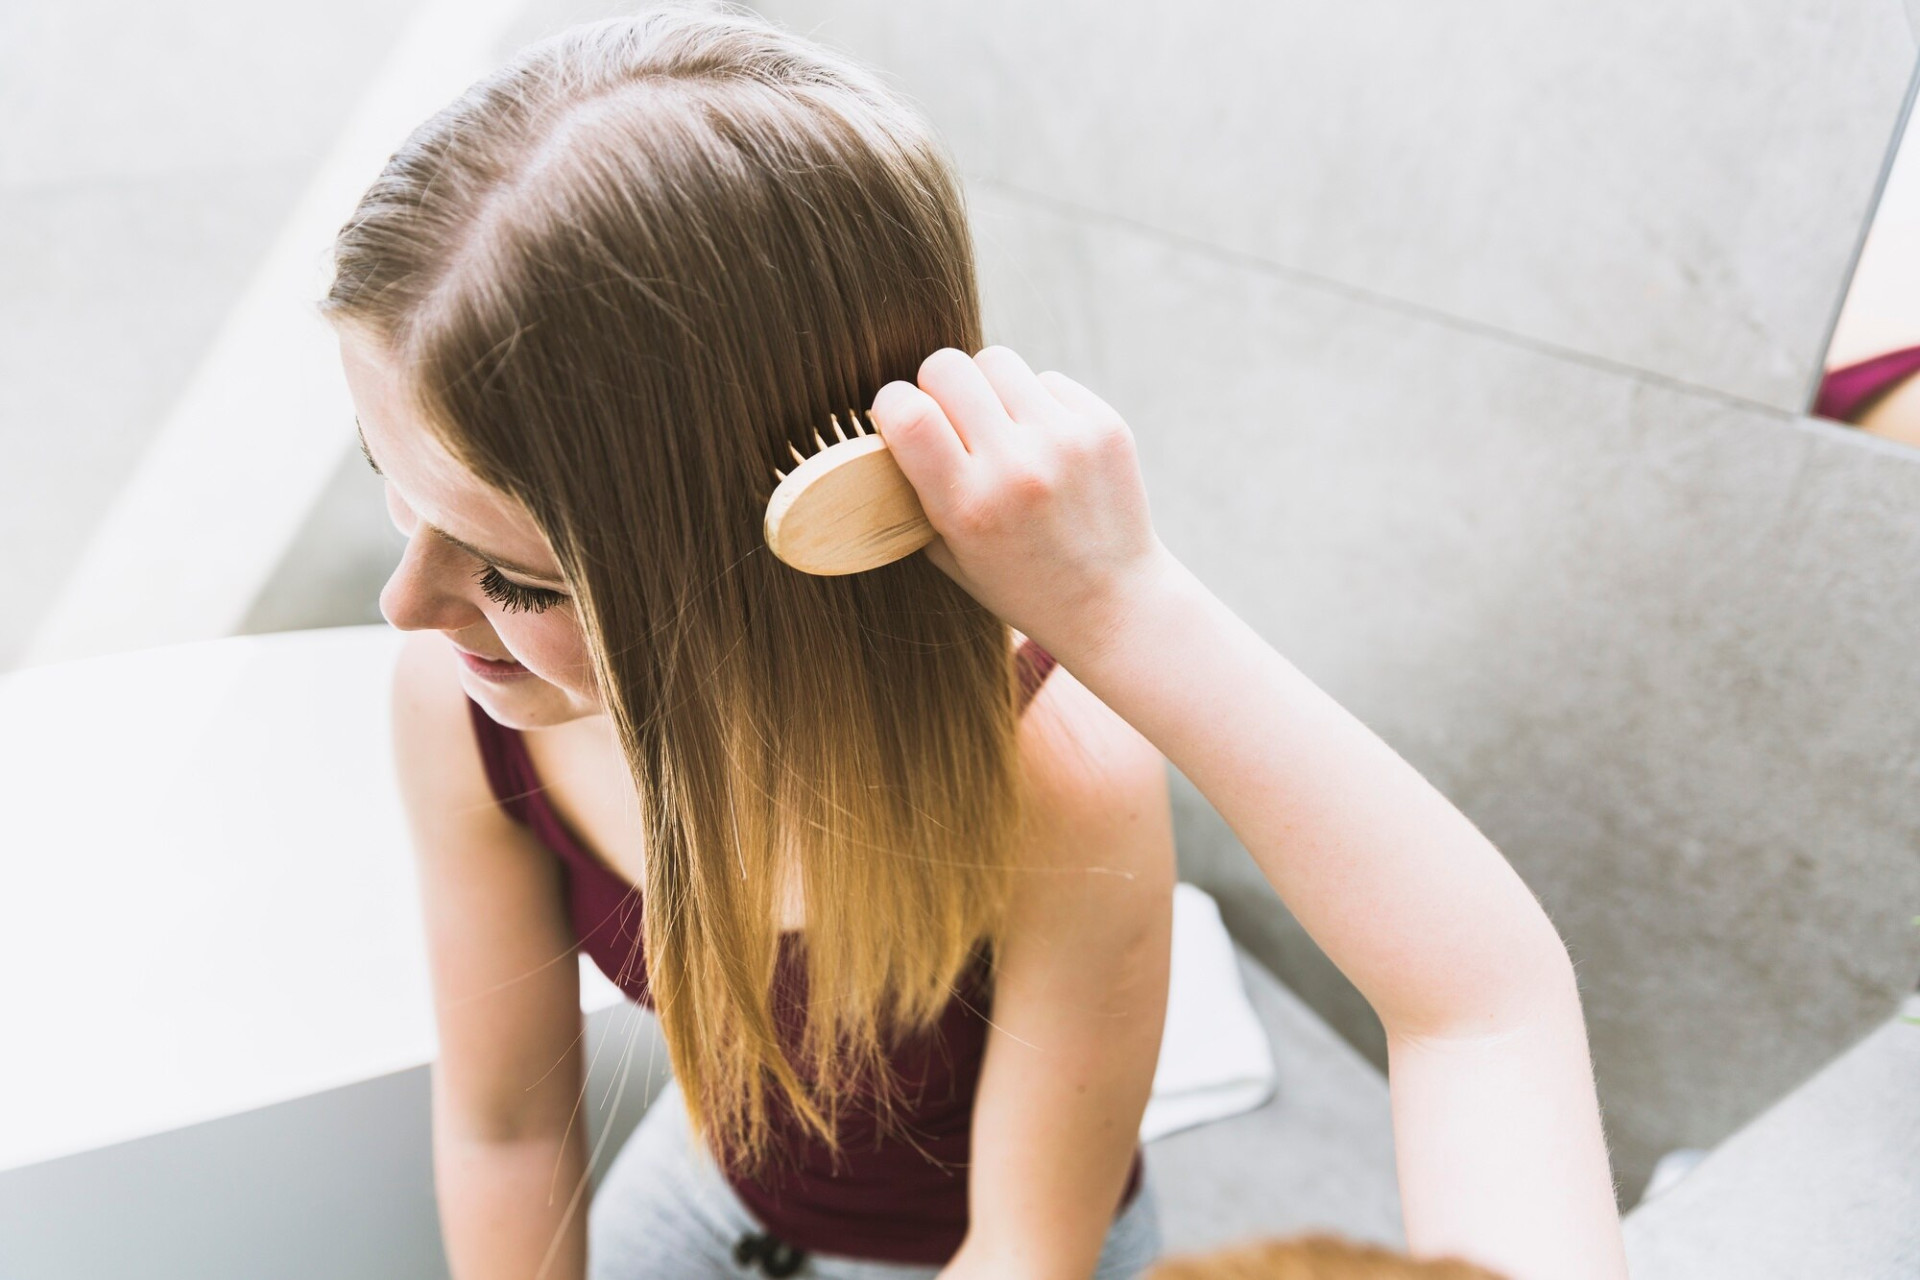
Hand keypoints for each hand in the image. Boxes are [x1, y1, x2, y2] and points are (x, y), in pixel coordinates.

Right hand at [870, 346, 1173, 665]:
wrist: (1114, 603)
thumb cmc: (1020, 583)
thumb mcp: (950, 555)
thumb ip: (914, 492)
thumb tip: (888, 426)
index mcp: (969, 506)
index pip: (907, 413)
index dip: (892, 404)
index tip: (897, 419)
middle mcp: (1017, 468)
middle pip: (947, 367)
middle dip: (935, 386)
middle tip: (948, 418)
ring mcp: (1066, 441)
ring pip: (997, 361)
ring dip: (987, 387)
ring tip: (999, 427)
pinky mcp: (1103, 425)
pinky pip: (1046, 379)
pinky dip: (1035, 402)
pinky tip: (1044, 444)